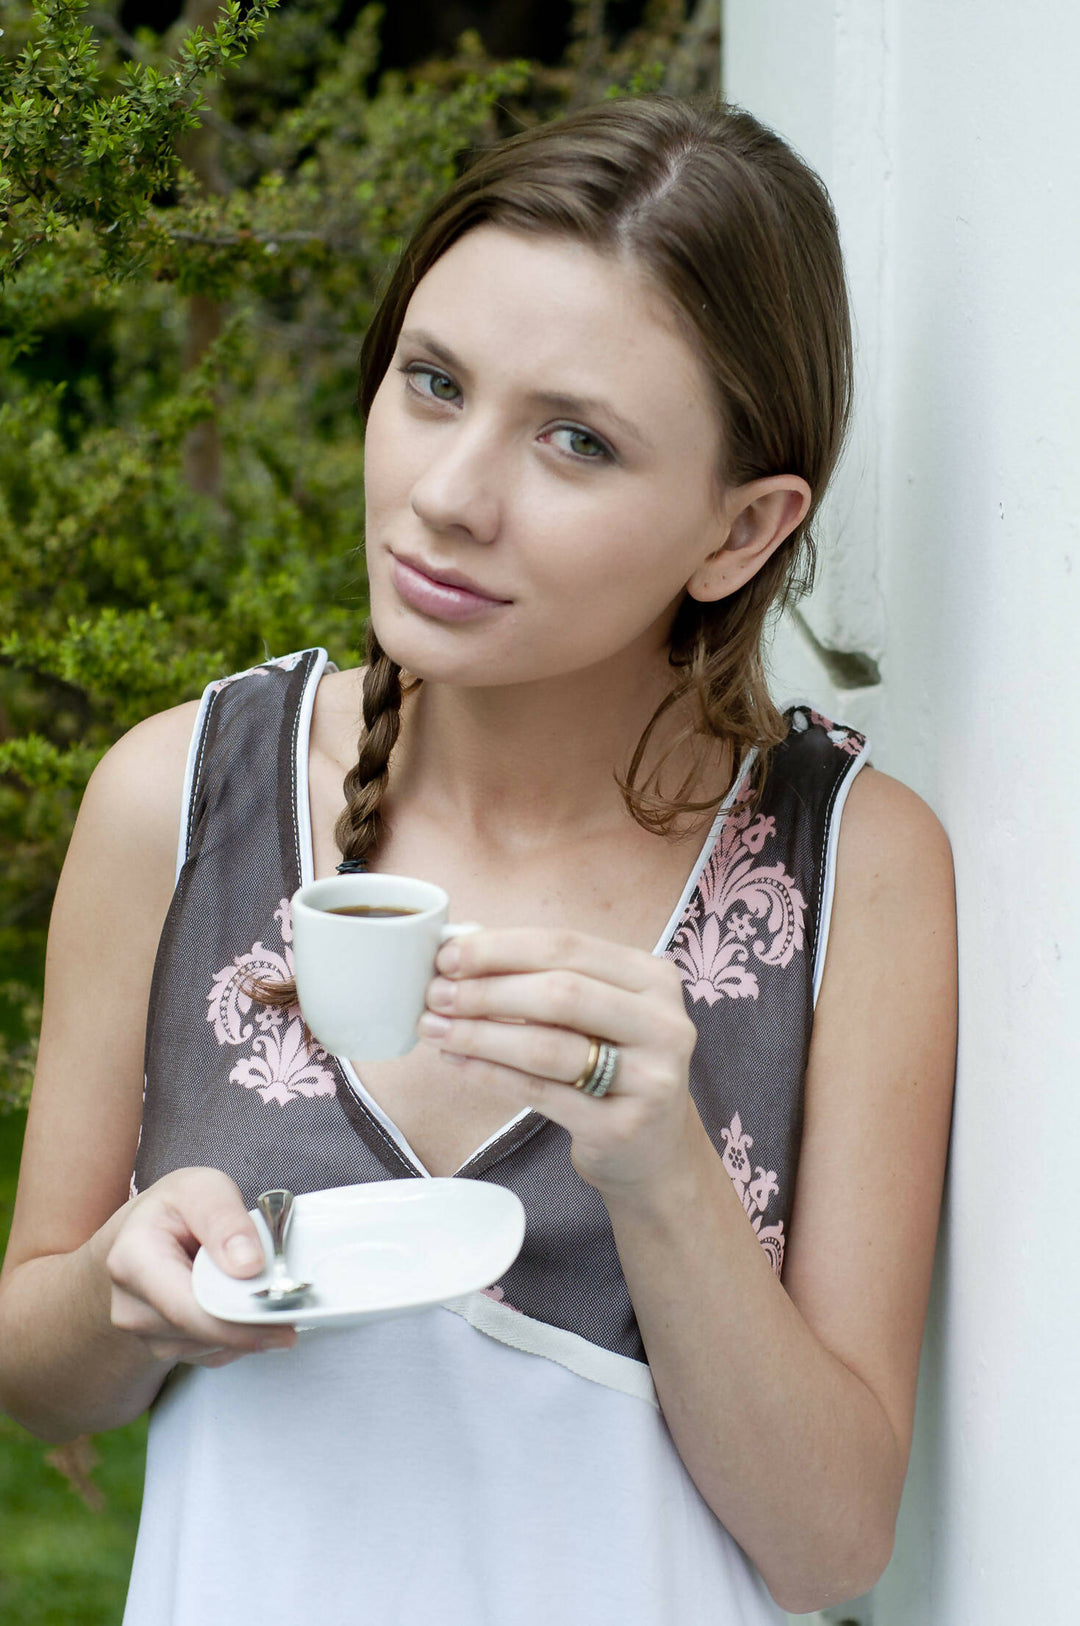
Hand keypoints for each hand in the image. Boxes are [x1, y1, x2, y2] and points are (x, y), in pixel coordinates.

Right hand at [105, 1168, 296, 1366]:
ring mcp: (144, 1333)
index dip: (238, 1322)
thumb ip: (224, 1218)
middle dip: (252, 1322)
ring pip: (211, 1347)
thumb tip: (248, 1265)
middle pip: (203, 1332)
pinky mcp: (163, 1347)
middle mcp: (129, 1306)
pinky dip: (236, 1335)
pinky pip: (211, 1353)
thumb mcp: (201, 1188)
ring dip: (245, 1327)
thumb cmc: (174, 1209)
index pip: (187, 1308)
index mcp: (132, 1260)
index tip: (285, 1318)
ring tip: (262, 1291)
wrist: (142, 1234)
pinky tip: (241, 1306)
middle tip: (295, 1306)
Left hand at [418, 928, 698, 1194]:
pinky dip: (491, 1073)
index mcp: (654, 978)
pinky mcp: (621, 1126)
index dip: (501, 948)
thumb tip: (462, 951)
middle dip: (486, 990)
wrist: (653, 1151)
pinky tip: (459, 1061)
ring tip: (434, 1028)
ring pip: (547, 1045)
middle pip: (560, 992)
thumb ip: (547, 977)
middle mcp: (663, 1023)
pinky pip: (541, 1092)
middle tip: (435, 994)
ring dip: (480, 1033)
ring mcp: (649, 1078)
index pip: (568, 946)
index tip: (448, 956)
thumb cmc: (611, 1067)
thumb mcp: (599, 1012)